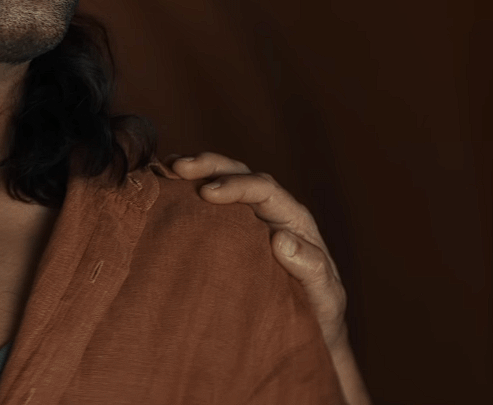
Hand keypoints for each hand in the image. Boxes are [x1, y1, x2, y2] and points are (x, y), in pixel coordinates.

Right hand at [164, 152, 369, 404]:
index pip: (265, 190)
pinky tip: (168, 189)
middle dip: (211, 166)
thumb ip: (310, 267)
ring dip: (197, 173)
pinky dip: (190, 193)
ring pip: (225, 183)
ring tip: (167, 169)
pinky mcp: (234, 234)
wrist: (311, 326)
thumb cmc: (320, 311)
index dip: (237, 186)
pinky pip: (212, 207)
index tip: (208, 193)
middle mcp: (272, 212)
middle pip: (242, 174)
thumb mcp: (325, 293)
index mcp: (294, 219)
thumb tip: (281, 238)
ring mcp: (251, 221)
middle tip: (179, 167)